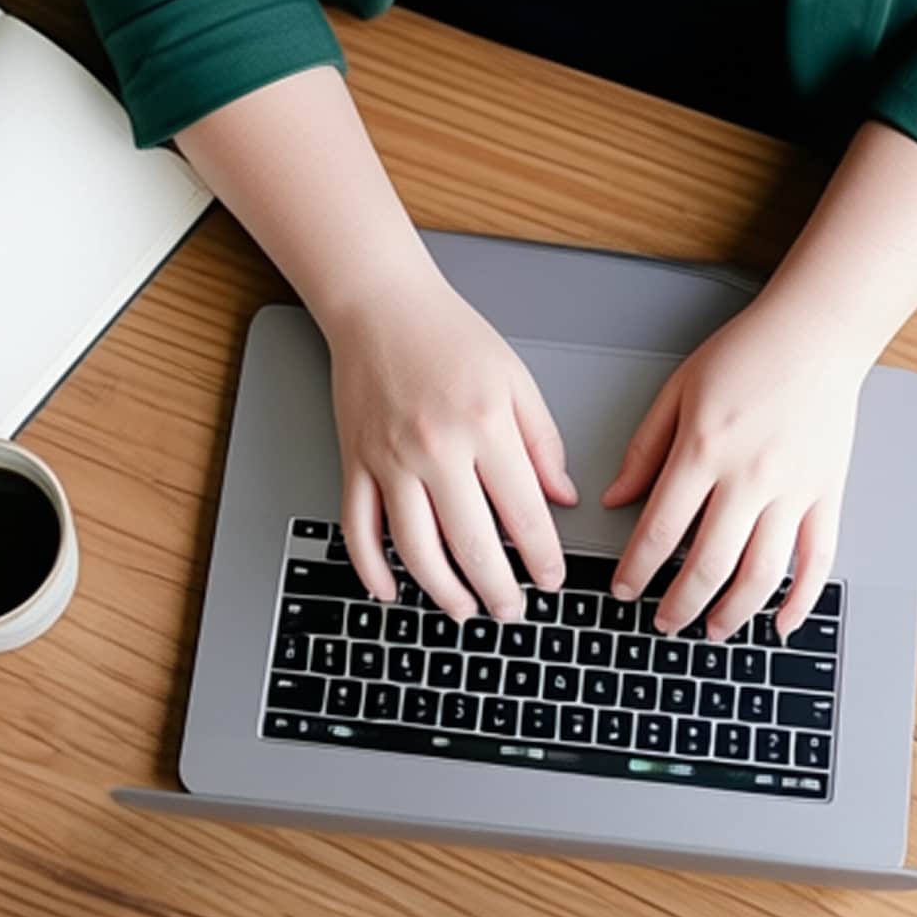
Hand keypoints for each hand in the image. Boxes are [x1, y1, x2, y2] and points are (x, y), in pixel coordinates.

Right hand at [325, 270, 577, 620]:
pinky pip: (358, 530)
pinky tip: (392, 591)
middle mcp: (436, 449)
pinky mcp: (354, 462)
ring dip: (443, 592)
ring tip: (465, 609)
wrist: (381, 305)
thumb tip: (563, 497)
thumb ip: (544, 441)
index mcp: (485, 426)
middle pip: (472, 544)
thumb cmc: (450, 336)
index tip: (551, 580)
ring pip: (415, 550)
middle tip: (512, 612)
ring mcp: (389, 460)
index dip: (542, 559)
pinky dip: (371, 569)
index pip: (524, 514)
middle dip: (499, 591)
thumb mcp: (516, 379)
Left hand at [600, 295, 866, 643]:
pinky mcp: (827, 493)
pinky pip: (818, 559)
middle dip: (679, 604)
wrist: (815, 333)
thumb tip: (615, 499)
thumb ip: (645, 449)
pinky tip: (782, 622)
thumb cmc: (747, 353)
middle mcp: (749, 477)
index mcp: (703, 450)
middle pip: (707, 564)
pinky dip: (802, 599)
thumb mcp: (678, 389)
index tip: (623, 590)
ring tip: (713, 630)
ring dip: (733, 612)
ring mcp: (793, 489)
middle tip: (663, 623)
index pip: (659, 530)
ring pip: (761, 573)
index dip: (636, 570)